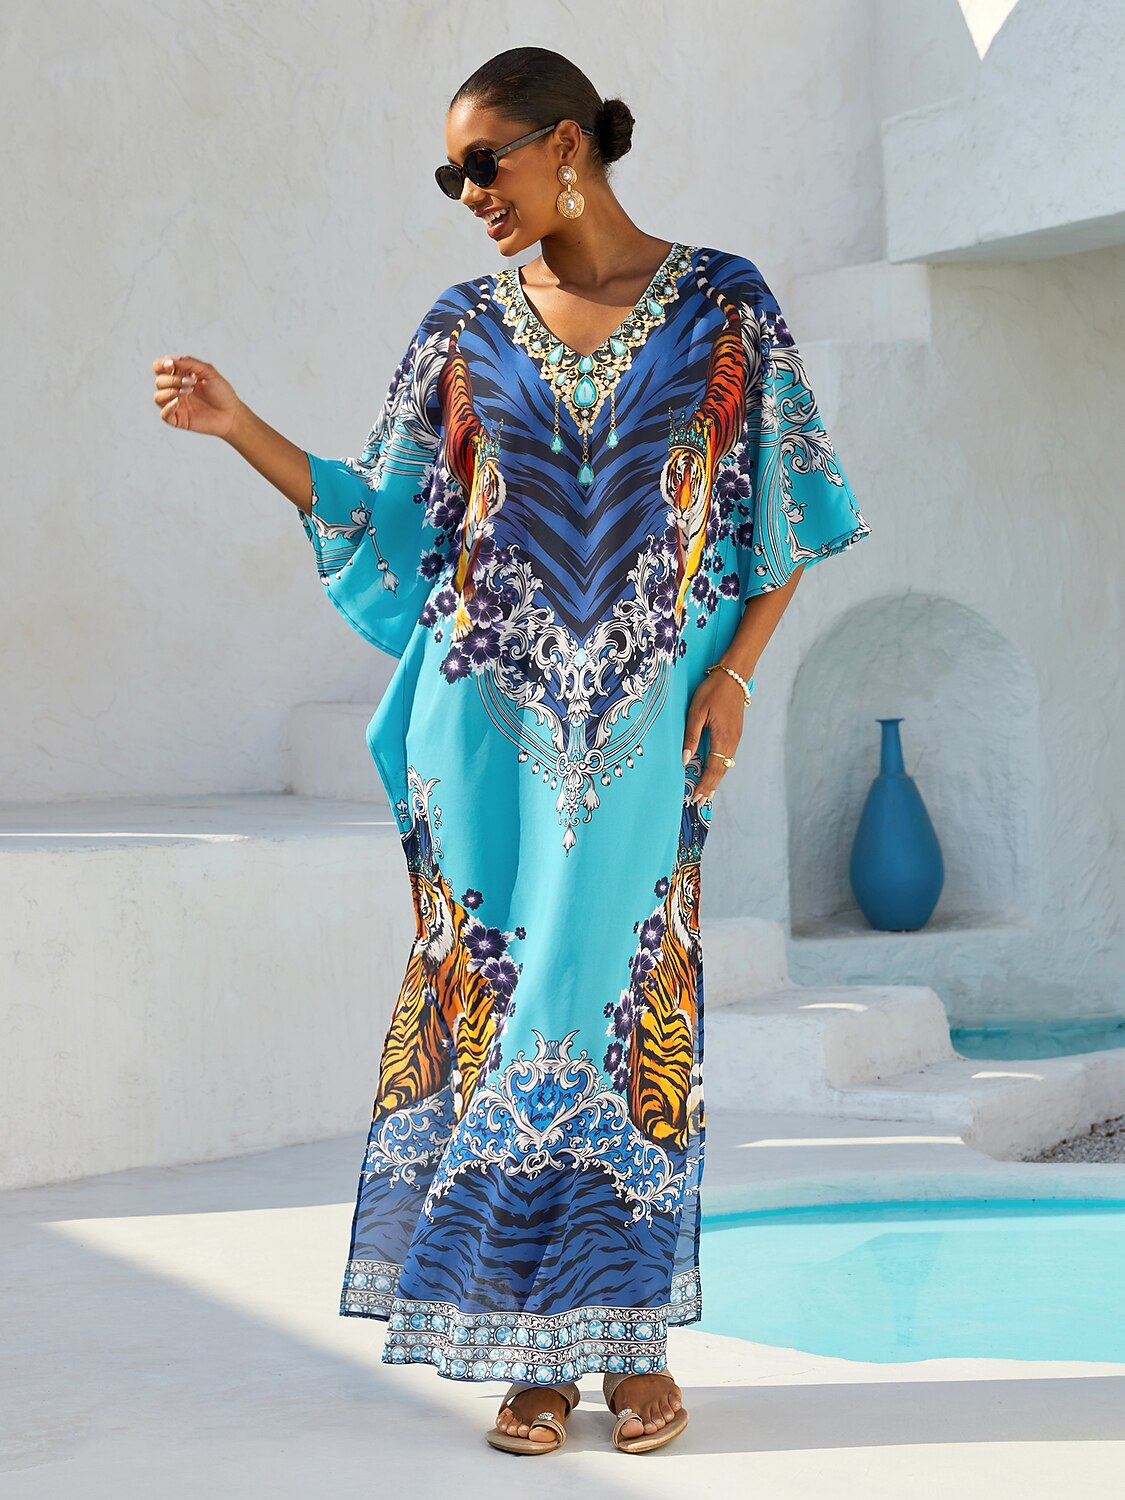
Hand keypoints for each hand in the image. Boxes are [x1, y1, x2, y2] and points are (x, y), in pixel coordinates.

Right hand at [150, 354, 241, 437]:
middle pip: (159, 381)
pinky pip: (163, 415)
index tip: (171, 365)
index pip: (160, 367)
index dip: (161, 364)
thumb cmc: (222, 393)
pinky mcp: (178, 419)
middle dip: (172, 379)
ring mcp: (176, 405)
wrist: (232, 414)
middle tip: (191, 383)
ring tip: (188, 391)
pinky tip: (178, 403)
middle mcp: (175, 389)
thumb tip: (172, 359)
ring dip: (170, 391)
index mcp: (180, 376)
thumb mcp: (209, 372)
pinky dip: (167, 408)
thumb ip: (191, 363)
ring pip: (158, 397)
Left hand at [682, 672, 745, 804]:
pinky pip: (727, 756)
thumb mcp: (696, 711)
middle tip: (699, 801)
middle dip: (710, 787)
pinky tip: (714, 772)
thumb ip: (691, 736)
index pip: (714, 768)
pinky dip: (720, 768)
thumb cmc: (713, 690)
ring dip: (715, 779)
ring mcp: (736, 737)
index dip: (705, 784)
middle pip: (722, 770)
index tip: (696, 797)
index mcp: (723, 738)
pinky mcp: (735, 732)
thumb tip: (684, 759)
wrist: (734, 675)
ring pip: (726, 764)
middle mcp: (732, 741)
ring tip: (706, 793)